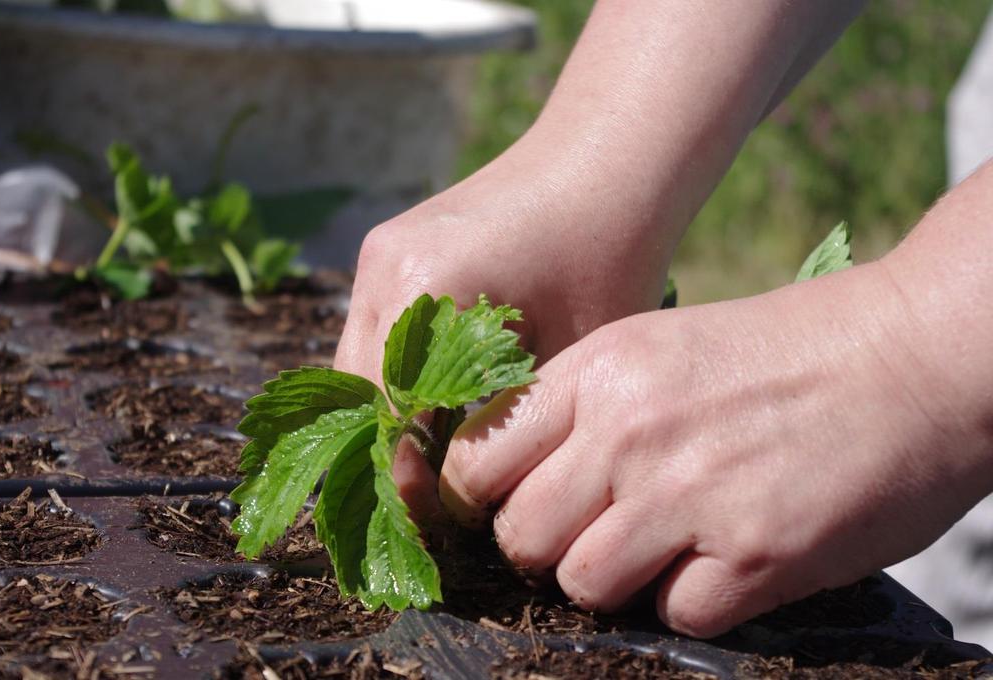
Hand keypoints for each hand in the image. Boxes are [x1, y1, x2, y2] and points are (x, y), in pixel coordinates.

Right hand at [334, 141, 669, 520]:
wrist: (605, 163)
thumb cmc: (608, 256)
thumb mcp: (566, 356)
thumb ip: (503, 422)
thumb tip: (465, 489)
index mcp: (426, 287)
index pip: (383, 411)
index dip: (400, 474)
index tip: (430, 517)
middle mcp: (384, 265)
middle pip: (353, 390)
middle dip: (382, 451)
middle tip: (423, 503)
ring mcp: (381, 251)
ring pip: (357, 363)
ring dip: (384, 414)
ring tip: (427, 462)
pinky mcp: (392, 248)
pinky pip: (376, 332)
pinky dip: (394, 376)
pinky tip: (433, 406)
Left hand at [438, 260, 992, 636]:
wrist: (910, 355)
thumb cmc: (783, 352)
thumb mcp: (658, 348)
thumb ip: (583, 409)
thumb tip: (523, 478)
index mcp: (597, 370)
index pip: (478, 461)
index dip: (486, 500)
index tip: (515, 508)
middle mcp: (628, 431)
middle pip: (521, 536)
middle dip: (546, 549)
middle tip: (594, 535)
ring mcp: (688, 494)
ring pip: (583, 584)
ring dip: (617, 581)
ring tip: (665, 548)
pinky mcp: (755, 554)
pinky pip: (675, 614)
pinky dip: (694, 600)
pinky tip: (728, 559)